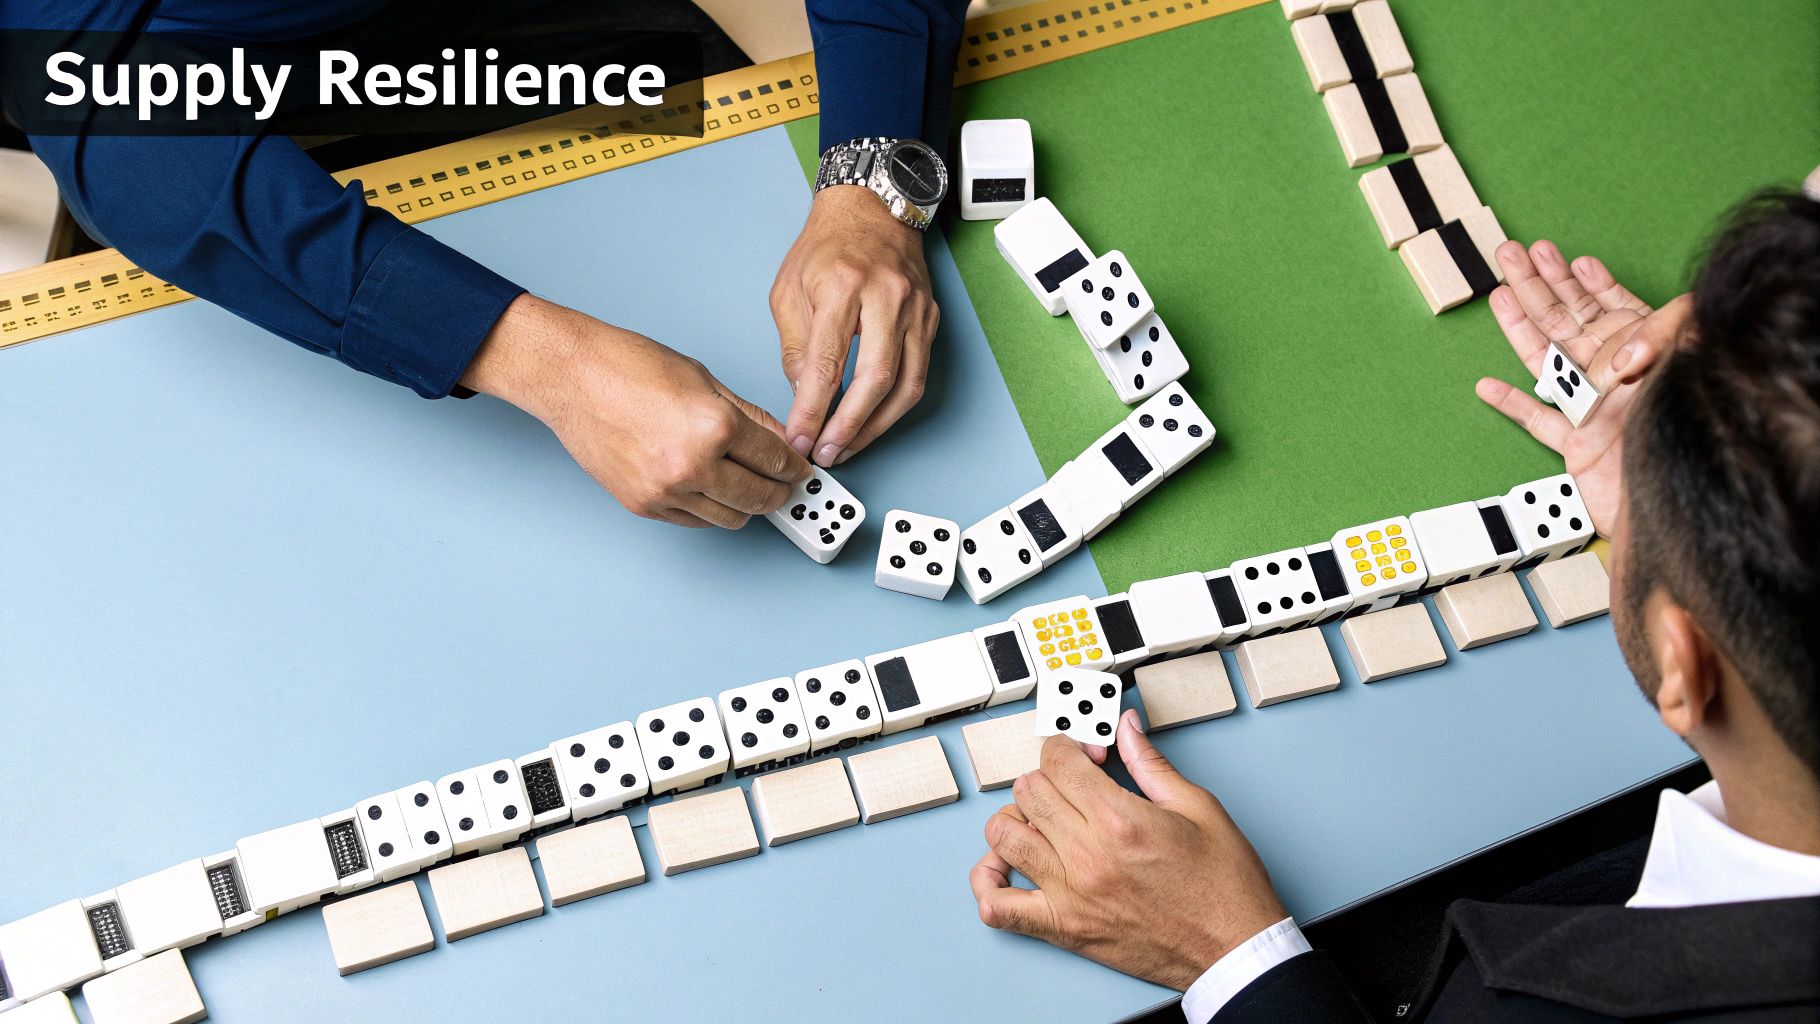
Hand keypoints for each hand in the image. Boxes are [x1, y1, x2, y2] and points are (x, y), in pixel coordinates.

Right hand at [461, 294, 810, 527]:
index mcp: (715, 426)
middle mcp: (692, 465)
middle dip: (780, 492)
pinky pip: (695, 521)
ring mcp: (666, 491)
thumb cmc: (629, 367)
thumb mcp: (705, 381)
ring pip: (730, 518)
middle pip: (760, 498)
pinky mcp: (644, 505)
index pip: (776, 461)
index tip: (800, 469)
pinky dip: (712, 510)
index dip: (795, 467)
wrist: (571, 378)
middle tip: (786, 485)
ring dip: (747, 505)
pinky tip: (714, 490)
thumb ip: (750, 418)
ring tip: (751, 488)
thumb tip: (781, 443)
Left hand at [770, 185, 939, 466]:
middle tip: (827, 452)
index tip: (800, 436)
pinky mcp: (931, 320)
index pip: (829, 362)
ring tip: (849, 447)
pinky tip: (873, 421)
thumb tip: (805, 398)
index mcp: (844, 286)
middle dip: (849, 427)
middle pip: (876, 379)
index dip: (813, 408)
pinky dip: (895, 406)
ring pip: (906, 385)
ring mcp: (916, 310)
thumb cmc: (827, 246)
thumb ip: (795, 347)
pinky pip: (918, 374)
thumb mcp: (789, 290)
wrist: (871, 209)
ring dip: (876, 426)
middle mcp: (887, 297)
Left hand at [969, 710, 1288, 991]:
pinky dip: (988, 884)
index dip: (1068, 747)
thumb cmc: (1224, 888)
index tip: (1085, 755)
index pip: (1059, 762)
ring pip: (1003, 837)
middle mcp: (1088, 857)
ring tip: (1041, 818)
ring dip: (1016, 818)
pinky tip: (1004, 866)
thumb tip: (1126, 729)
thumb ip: (1151, 765)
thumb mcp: (1199, 809)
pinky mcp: (1064, 929)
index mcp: (1121, 820)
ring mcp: (1070, 895)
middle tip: (1071, 782)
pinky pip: (998, 907)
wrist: (1234, 950)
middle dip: (1047, 776)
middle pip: (1028, 792)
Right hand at [1473, 240, 1690, 539]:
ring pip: (1547, 360)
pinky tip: (1488, 385)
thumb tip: (1621, 348)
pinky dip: (1511, 404)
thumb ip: (1666, 338)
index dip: (1584, 280)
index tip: (1561, 257)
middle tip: (1512, 254)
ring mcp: (1595, 410)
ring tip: (1501, 292)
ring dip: (1520, 325)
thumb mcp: (1692, 365)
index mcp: (1647, 354)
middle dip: (1539, 285)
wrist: (1687, 507)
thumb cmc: (1696, 438)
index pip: (1610, 306)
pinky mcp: (1578, 447)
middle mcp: (1617, 377)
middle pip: (1569, 322)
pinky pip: (1539, 421)